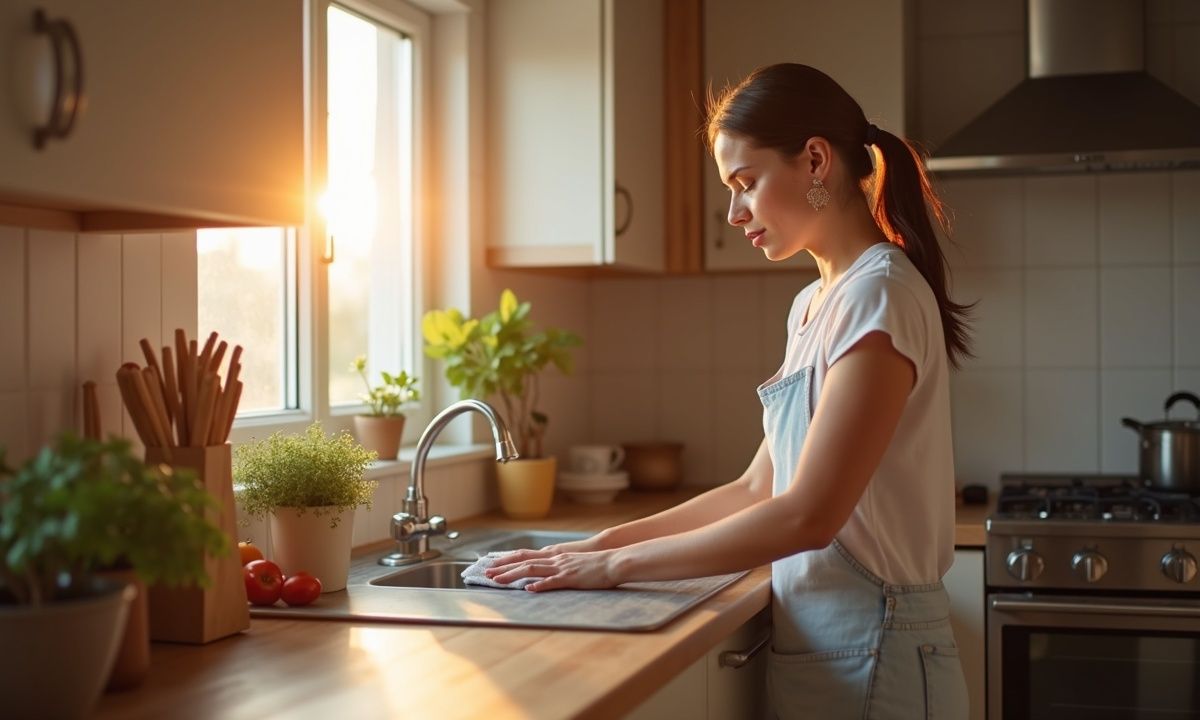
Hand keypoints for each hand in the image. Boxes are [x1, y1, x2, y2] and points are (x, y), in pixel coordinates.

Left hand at [485, 548, 620, 591]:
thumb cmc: (596, 565)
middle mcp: (554, 559)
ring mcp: (562, 568)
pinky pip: (552, 581)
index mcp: (554, 556)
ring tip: (498, 581)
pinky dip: (539, 585)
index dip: (508, 561)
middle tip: (487, 573)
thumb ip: (558, 566)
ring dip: (513, 575)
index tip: (493, 565)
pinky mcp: (571, 578)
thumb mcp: (573, 562)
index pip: (525, 556)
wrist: (613, 561)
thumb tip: (546, 574)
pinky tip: (528, 589)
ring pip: (532, 570)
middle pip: (523, 562)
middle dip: (503, 568)